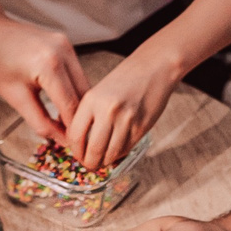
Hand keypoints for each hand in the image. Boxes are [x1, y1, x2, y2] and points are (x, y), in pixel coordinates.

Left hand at [0, 9, 86, 142]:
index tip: (76, 149)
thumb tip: (61, 140)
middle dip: (81, 119)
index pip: (71, 106)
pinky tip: (64, 105)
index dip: (74, 131)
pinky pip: (76, 73)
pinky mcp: (66, 44)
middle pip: (84, 95)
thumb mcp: (15, 98)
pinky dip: (73, 90)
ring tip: (69, 126)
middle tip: (76, 141)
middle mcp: (64, 52)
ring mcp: (67, 45)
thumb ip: (40, 121)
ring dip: (78, 105)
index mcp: (49, 66)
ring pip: (84, 84)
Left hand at [65, 51, 177, 168]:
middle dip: (89, 162)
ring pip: (111, 154)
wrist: (154, 67)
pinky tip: (116, 149)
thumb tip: (80, 142)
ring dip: (105, 161)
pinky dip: (119, 153)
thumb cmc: (126, 79)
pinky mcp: (141, 127)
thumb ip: (88, 115)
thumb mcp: (99, 92)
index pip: (76, 135)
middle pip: (93, 150)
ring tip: (102, 160)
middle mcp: (108, 110)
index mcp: (92, 100)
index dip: (75, 150)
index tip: (77, 154)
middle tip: (89, 163)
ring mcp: (126, 120)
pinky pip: (126, 148)